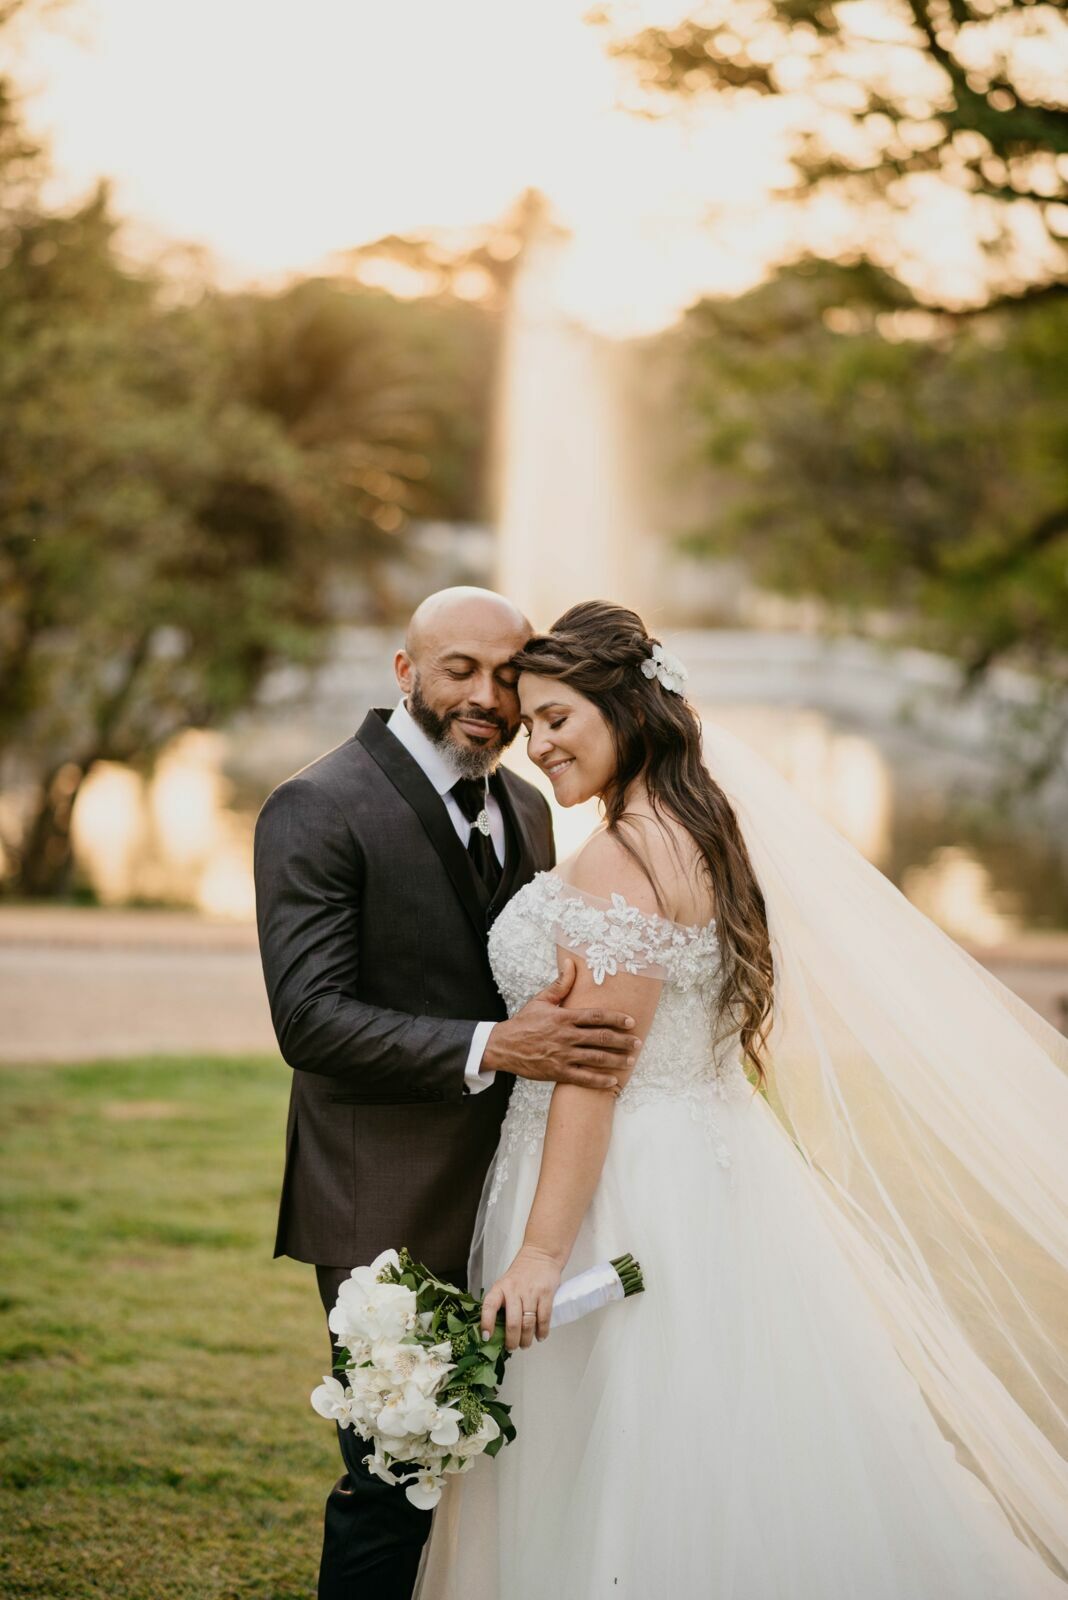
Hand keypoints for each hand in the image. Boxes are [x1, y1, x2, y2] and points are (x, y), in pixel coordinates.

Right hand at [481, 960, 638, 1089]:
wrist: (504, 1046)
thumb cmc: (524, 1022)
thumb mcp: (542, 1000)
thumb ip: (560, 984)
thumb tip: (571, 963)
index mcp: (564, 1017)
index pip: (596, 1016)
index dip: (616, 1019)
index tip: (631, 1021)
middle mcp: (565, 1036)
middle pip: (600, 1038)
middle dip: (622, 1041)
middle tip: (637, 1043)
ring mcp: (562, 1055)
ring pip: (595, 1058)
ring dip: (615, 1060)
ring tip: (630, 1061)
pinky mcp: (557, 1072)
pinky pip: (583, 1078)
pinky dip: (599, 1080)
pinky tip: (612, 1081)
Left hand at [481, 1245, 562, 1350]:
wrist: (541, 1255)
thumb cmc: (521, 1273)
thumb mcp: (505, 1284)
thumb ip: (501, 1303)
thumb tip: (497, 1330)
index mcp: (500, 1288)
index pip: (489, 1306)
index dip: (487, 1323)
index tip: (486, 1337)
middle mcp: (514, 1290)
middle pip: (512, 1322)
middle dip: (512, 1341)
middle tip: (511, 1348)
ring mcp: (531, 1292)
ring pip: (528, 1323)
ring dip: (526, 1339)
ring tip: (525, 1345)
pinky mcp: (546, 1293)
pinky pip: (543, 1318)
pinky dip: (542, 1331)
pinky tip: (540, 1336)